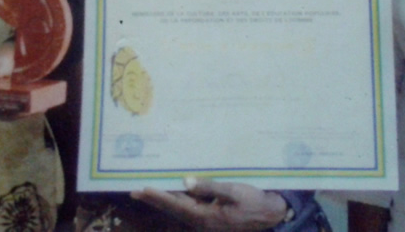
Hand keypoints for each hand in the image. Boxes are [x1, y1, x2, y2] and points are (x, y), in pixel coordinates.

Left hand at [131, 176, 287, 230]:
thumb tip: (186, 181)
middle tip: (133, 191)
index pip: (175, 205)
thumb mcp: (233, 192)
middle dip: (154, 200)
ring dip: (163, 200)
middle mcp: (201, 223)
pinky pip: (189, 209)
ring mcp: (206, 222)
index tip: (142, 189)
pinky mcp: (211, 219)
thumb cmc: (253, 201)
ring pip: (179, 210)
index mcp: (205, 217)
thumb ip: (209, 187)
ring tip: (147, 191)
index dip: (158, 196)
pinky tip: (173, 193)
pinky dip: (177, 201)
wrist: (270, 215)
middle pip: (173, 209)